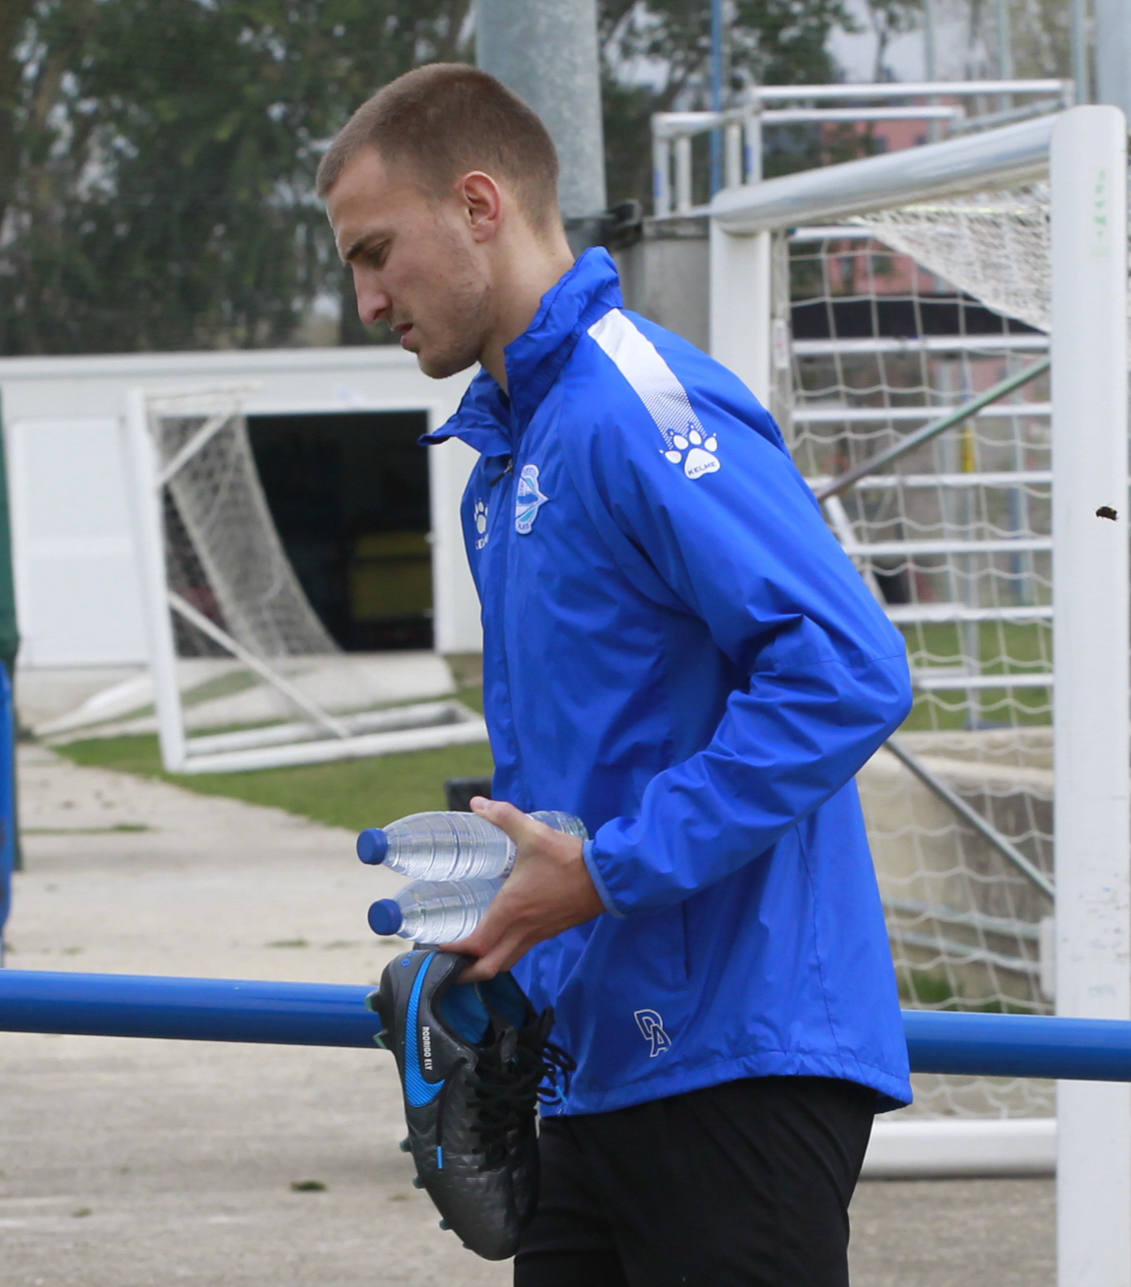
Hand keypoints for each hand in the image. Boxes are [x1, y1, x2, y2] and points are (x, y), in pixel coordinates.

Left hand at [437, 796, 604, 981]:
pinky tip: (499, 937)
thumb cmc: (567, 858)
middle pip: (489, 968)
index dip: (454, 950)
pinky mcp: (549, 933)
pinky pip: (521, 952)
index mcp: (512, 909)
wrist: (607, 877)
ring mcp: (538, 935)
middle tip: (449, 963)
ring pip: (506, 963)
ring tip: (468, 955)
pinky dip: (504, 954)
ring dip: (485, 965)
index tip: (438, 944)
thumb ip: (504, 817)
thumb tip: (477, 804)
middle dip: (466, 972)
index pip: (477, 944)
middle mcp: (522, 929)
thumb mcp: (533, 833)